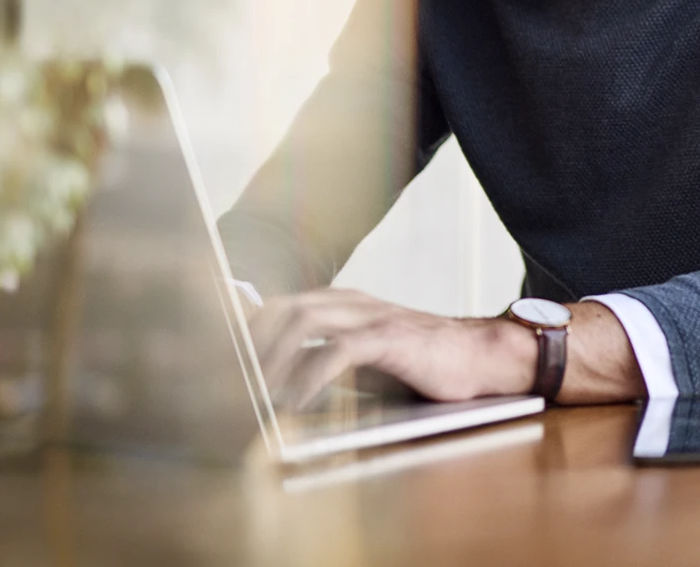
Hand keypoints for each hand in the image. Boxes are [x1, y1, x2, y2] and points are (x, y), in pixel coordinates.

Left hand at [248, 287, 537, 408]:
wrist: (480, 357)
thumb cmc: (420, 363)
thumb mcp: (363, 360)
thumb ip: (324, 358)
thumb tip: (276, 379)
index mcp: (342, 304)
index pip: (281, 306)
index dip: (247, 329)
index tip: (219, 358)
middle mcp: (352, 302)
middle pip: (283, 308)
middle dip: (250, 342)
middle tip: (230, 379)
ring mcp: (371, 316)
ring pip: (304, 321)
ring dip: (273, 357)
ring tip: (255, 391)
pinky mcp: (391, 337)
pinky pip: (339, 349)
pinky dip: (310, 373)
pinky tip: (296, 398)